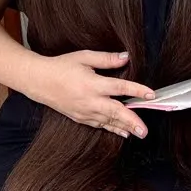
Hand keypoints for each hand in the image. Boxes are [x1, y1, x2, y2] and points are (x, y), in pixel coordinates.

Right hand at [30, 50, 154, 138]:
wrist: (39, 81)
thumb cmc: (62, 66)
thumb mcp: (84, 57)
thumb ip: (106, 59)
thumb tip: (126, 57)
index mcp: (92, 84)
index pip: (119, 88)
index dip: (137, 91)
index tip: (151, 94)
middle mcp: (90, 100)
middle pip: (116, 112)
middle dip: (132, 121)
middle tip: (145, 131)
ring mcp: (84, 112)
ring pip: (109, 122)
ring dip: (125, 128)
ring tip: (139, 134)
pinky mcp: (80, 117)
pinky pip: (99, 125)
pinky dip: (112, 129)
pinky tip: (123, 133)